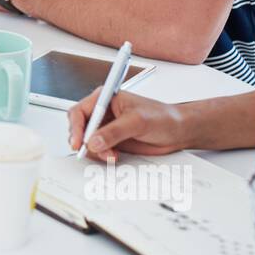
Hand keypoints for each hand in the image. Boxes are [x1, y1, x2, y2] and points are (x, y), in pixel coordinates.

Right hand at [67, 88, 189, 161]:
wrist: (178, 132)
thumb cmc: (163, 117)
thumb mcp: (137, 121)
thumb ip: (114, 131)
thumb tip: (94, 141)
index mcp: (106, 98)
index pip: (80, 111)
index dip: (76, 127)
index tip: (78, 142)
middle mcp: (104, 112)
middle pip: (80, 127)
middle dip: (85, 141)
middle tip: (94, 151)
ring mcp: (107, 127)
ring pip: (88, 141)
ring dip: (96, 150)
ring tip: (111, 154)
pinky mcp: (113, 141)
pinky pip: (98, 150)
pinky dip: (102, 155)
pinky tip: (114, 155)